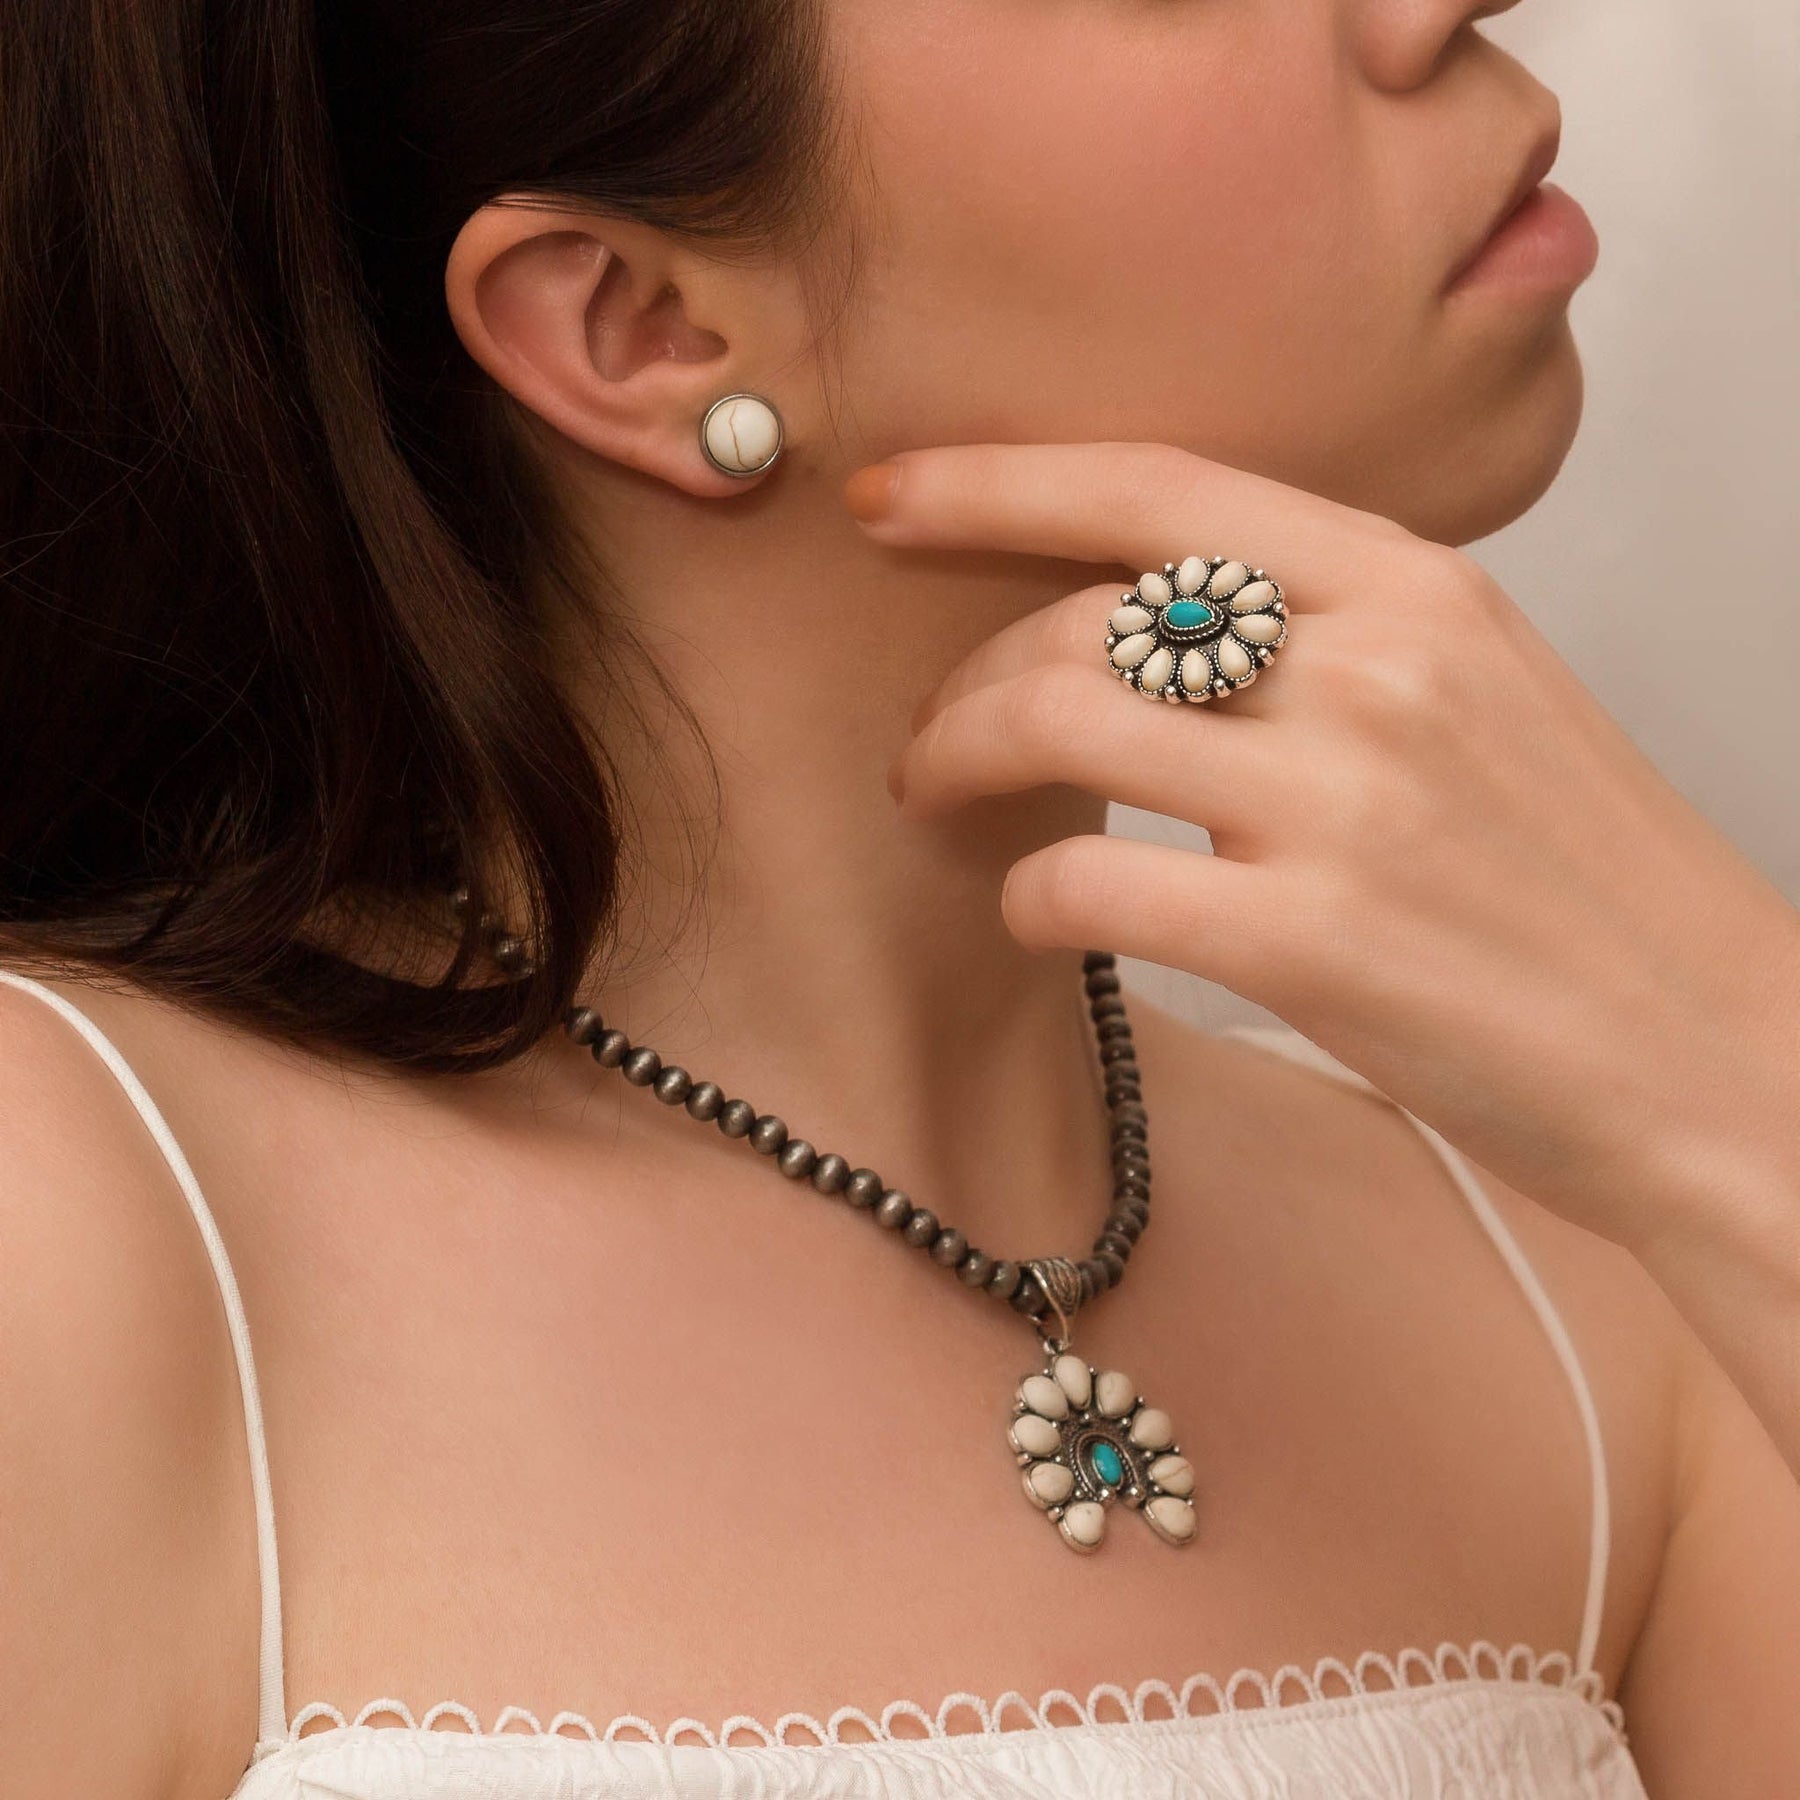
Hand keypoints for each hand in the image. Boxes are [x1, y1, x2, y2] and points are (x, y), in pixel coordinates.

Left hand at [848, 442, 1799, 1254]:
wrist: (1717, 1052)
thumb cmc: (1588, 885)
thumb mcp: (1488, 696)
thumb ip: (1338, 637)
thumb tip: (1157, 620)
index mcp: (1421, 588)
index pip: (1161, 484)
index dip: (997, 479)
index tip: (891, 492)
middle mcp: (1377, 668)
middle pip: (1079, 617)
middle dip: (961, 674)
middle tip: (929, 733)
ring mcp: (1342, 802)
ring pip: (1051, 720)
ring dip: (952, 757)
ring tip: (936, 797)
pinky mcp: (1307, 942)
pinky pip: (1078, 880)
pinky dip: (1023, 893)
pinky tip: (1039, 912)